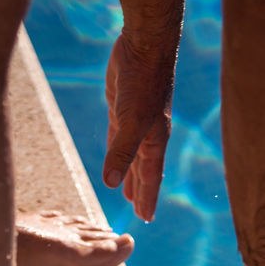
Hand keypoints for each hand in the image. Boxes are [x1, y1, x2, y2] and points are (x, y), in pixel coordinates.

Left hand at [103, 31, 175, 220]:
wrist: (145, 46)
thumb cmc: (143, 82)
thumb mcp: (131, 120)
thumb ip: (121, 151)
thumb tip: (109, 183)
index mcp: (154, 141)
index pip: (150, 178)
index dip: (148, 199)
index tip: (146, 219)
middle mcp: (147, 134)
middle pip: (143, 171)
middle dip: (141, 191)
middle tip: (139, 212)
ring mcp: (135, 121)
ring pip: (131, 156)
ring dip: (129, 174)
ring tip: (126, 192)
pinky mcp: (122, 108)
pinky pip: (120, 137)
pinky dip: (118, 151)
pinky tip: (115, 158)